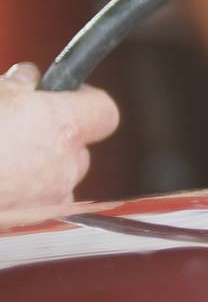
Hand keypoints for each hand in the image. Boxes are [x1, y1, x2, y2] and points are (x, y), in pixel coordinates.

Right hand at [0, 62, 119, 209]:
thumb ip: (15, 87)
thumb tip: (26, 79)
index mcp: (61, 127)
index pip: (103, 110)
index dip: (85, 100)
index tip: (68, 94)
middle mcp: (65, 165)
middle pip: (78, 147)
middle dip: (52, 135)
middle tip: (18, 125)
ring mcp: (50, 199)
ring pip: (57, 178)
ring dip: (37, 166)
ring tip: (2, 155)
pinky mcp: (32, 222)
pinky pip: (39, 202)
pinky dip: (24, 192)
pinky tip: (1, 181)